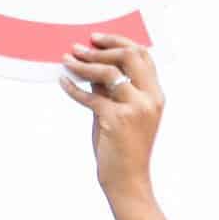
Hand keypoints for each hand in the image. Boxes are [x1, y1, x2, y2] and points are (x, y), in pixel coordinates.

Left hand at [58, 33, 162, 202]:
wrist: (128, 181)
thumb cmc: (123, 148)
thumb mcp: (120, 113)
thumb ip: (111, 90)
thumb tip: (91, 64)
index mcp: (155, 95)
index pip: (142, 55)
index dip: (119, 40)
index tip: (97, 38)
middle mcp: (149, 99)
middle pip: (128, 56)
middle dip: (101, 48)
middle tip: (78, 47)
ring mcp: (135, 109)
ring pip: (108, 72)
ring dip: (83, 63)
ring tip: (66, 59)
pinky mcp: (117, 120)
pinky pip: (90, 96)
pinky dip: (73, 88)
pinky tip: (63, 82)